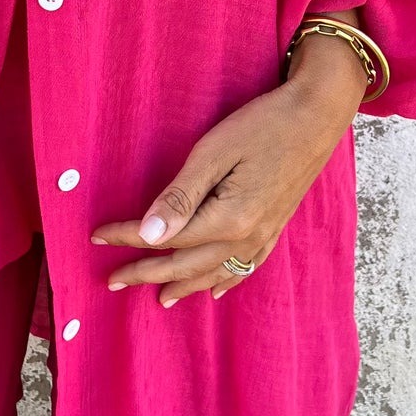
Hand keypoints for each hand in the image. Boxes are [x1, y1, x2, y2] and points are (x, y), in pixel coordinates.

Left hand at [90, 26, 368, 305]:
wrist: (317, 116)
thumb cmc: (264, 125)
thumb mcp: (214, 152)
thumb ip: (180, 196)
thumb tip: (149, 235)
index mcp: (227, 219)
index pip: (165, 237)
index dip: (128, 238)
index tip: (97, 237)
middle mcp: (246, 237)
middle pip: (186, 265)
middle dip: (146, 273)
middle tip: (113, 280)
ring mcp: (264, 236)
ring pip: (214, 274)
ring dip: (183, 287)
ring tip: (159, 299)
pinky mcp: (275, 228)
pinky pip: (244, 268)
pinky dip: (224, 282)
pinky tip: (215, 290)